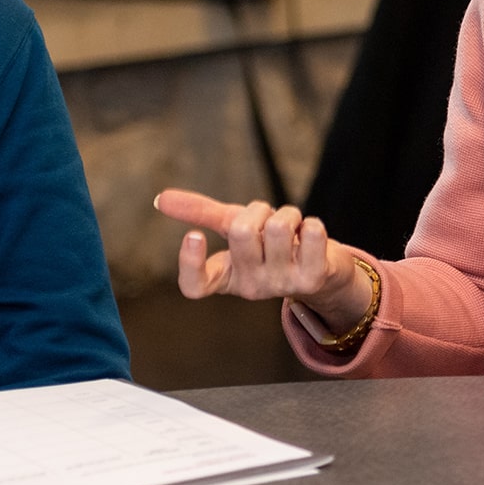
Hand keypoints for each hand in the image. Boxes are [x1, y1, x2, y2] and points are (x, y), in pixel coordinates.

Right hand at [154, 188, 370, 329]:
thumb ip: (201, 214)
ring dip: (288, 214)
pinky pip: (311, 233)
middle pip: (242, 231)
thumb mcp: (235, 229)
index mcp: (225, 277)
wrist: (323, 271)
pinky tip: (310, 237)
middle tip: (269, 220)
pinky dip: (312, 224)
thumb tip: (160, 198)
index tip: (192, 235)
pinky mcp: (313, 279)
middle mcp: (250, 286)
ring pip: (278, 227)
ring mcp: (282, 285)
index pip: (195, 285)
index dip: (189, 263)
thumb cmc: (272, 246)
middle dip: (258, 210)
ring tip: (293, 228)